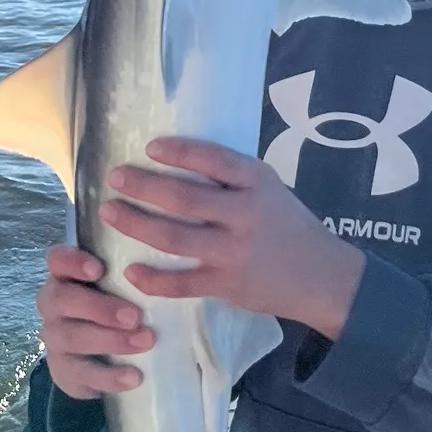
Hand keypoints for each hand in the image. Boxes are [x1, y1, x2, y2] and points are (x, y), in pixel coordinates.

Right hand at [37, 244, 157, 398]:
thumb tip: (176, 261)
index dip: (73, 262)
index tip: (98, 269)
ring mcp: (54, 338)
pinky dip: (109, 376)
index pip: (57, 259)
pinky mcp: (62, 370)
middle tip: (135, 316)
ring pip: (71, 338)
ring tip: (146, 342)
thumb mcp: (126, 285)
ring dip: (111, 340)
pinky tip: (133, 376)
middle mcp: (54, 304)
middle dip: (100, 308)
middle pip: (62, 300)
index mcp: (66, 275)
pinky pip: (80, 375)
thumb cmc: (120, 304)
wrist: (106, 355)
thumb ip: (136, 273)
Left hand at [101, 137, 365, 340]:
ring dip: (136, 224)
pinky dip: (152, 278)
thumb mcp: (270, 189)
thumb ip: (233, 178)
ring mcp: (234, 251)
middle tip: (115, 178)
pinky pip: (181, 283)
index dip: (179, 152)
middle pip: (183, 198)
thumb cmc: (289, 225)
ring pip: (174, 238)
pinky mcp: (227, 284)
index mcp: (257, 183)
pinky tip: (130, 269)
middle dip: (142, 186)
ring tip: (110, 212)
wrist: (321, 276)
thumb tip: (176, 161)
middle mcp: (245, 214)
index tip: (149, 147)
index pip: (213, 159)